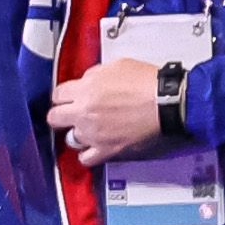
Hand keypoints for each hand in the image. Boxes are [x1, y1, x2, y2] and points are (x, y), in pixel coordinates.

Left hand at [52, 59, 175, 161]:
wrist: (170, 101)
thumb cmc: (150, 83)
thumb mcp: (118, 65)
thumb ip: (95, 74)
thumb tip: (87, 81)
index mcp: (85, 89)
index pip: (57, 94)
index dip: (64, 96)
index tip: (68, 98)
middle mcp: (84, 112)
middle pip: (55, 117)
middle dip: (62, 115)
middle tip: (72, 114)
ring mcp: (94, 133)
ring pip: (70, 138)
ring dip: (78, 133)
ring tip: (90, 129)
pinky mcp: (107, 149)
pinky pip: (86, 158)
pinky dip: (88, 154)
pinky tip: (94, 147)